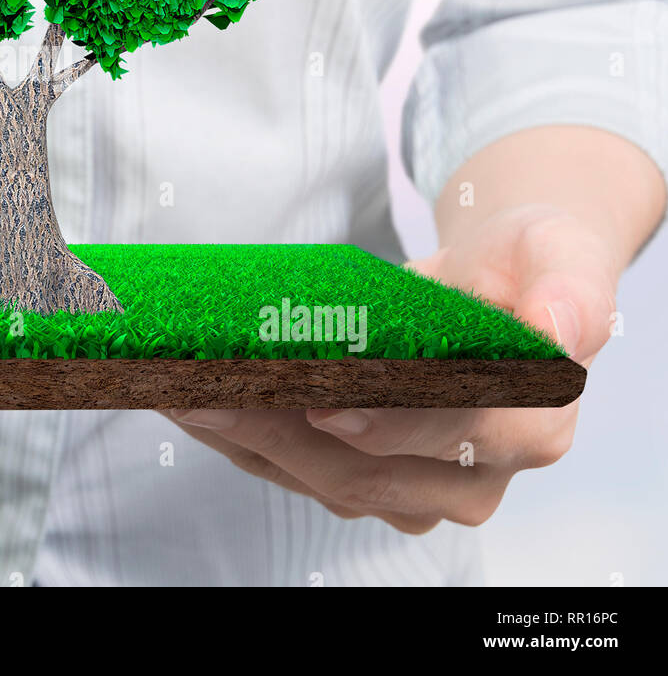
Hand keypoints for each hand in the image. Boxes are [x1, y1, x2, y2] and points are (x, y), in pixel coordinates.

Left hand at [165, 205, 617, 532]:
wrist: (502, 285)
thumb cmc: (527, 268)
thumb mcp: (562, 258)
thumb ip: (568, 291)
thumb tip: (556, 328)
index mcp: (525, 427)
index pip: (446, 434)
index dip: (383, 420)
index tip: (318, 397)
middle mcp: (472, 476)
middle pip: (360, 471)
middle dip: (274, 430)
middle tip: (201, 385)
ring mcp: (413, 489)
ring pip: (314, 479)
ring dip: (241, 437)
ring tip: (178, 387)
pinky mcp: (364, 481)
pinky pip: (294, 471)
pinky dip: (240, 439)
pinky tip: (193, 399)